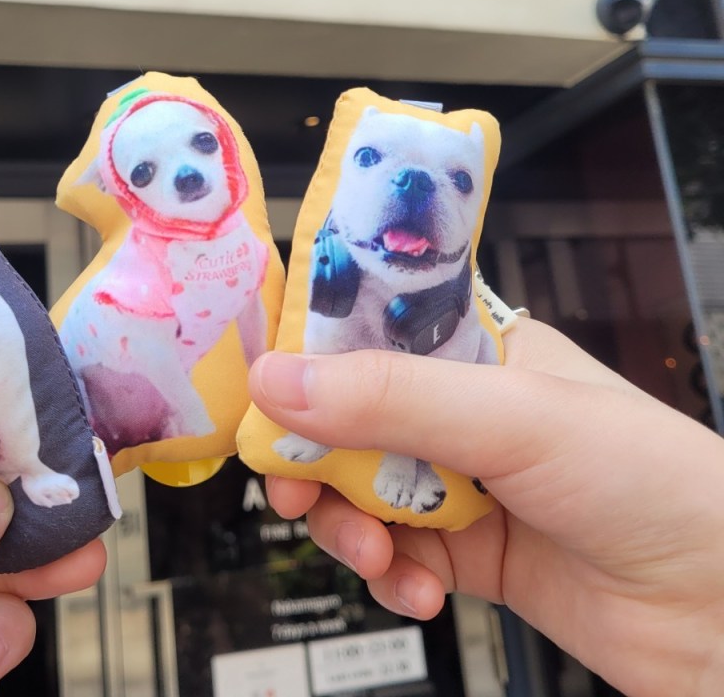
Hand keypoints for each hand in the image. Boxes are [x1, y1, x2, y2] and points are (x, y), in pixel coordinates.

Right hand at [248, 318, 723, 696]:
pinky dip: (390, 576)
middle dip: (312, 457)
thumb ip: (391, 399)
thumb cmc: (658, 483)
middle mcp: (463, 411)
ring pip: (358, 491)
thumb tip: (281, 380)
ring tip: (373, 553)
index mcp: (476, 349)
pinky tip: (417, 588)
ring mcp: (464, 483)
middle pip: (346, 419)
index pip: (366, 333)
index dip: (307, 357)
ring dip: (347, 525)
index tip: (262, 391)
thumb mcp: (514, 420)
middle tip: (293, 488)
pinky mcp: (469, 552)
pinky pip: (393, 555)